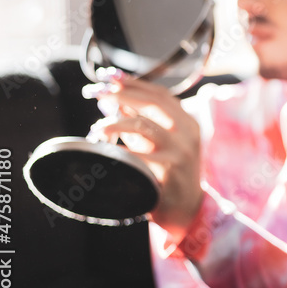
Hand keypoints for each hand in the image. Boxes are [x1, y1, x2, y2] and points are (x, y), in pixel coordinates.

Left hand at [90, 76, 202, 238]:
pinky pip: (139, 154)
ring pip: (144, 125)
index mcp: (188, 122)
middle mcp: (188, 131)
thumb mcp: (158, 145)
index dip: (135, 83)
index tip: (111, 77)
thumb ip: (140, 124)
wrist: (187, 210)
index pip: (161, 94)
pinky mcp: (171, 169)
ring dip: (116, 123)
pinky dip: (118, 150)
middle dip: (123, 95)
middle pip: (154, 103)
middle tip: (98, 92)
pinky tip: (104, 150)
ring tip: (98, 127)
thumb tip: (112, 101)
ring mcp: (181, 149)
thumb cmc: (168, 175)